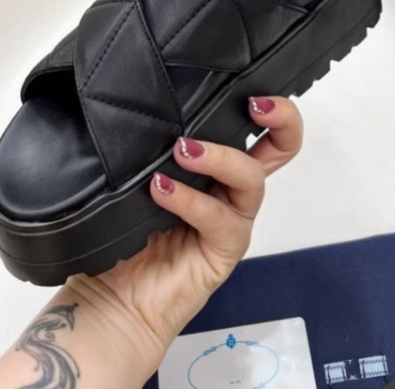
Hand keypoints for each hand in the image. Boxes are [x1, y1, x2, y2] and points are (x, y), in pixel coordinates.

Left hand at [68, 96, 302, 361]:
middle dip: (282, 118)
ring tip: (182, 151)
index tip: (253, 91)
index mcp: (217, 166)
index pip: (257, 130)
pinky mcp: (223, 251)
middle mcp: (232, 189)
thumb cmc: (124, 235)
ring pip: (251, 179)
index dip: (272, 108)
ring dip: (219, 158)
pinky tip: (161, 191)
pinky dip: (191, 200)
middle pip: (282, 149)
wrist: (112, 303)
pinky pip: (218, 219)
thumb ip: (151, 149)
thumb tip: (146, 105)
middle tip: (254, 105)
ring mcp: (231, 220)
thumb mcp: (136, 178)